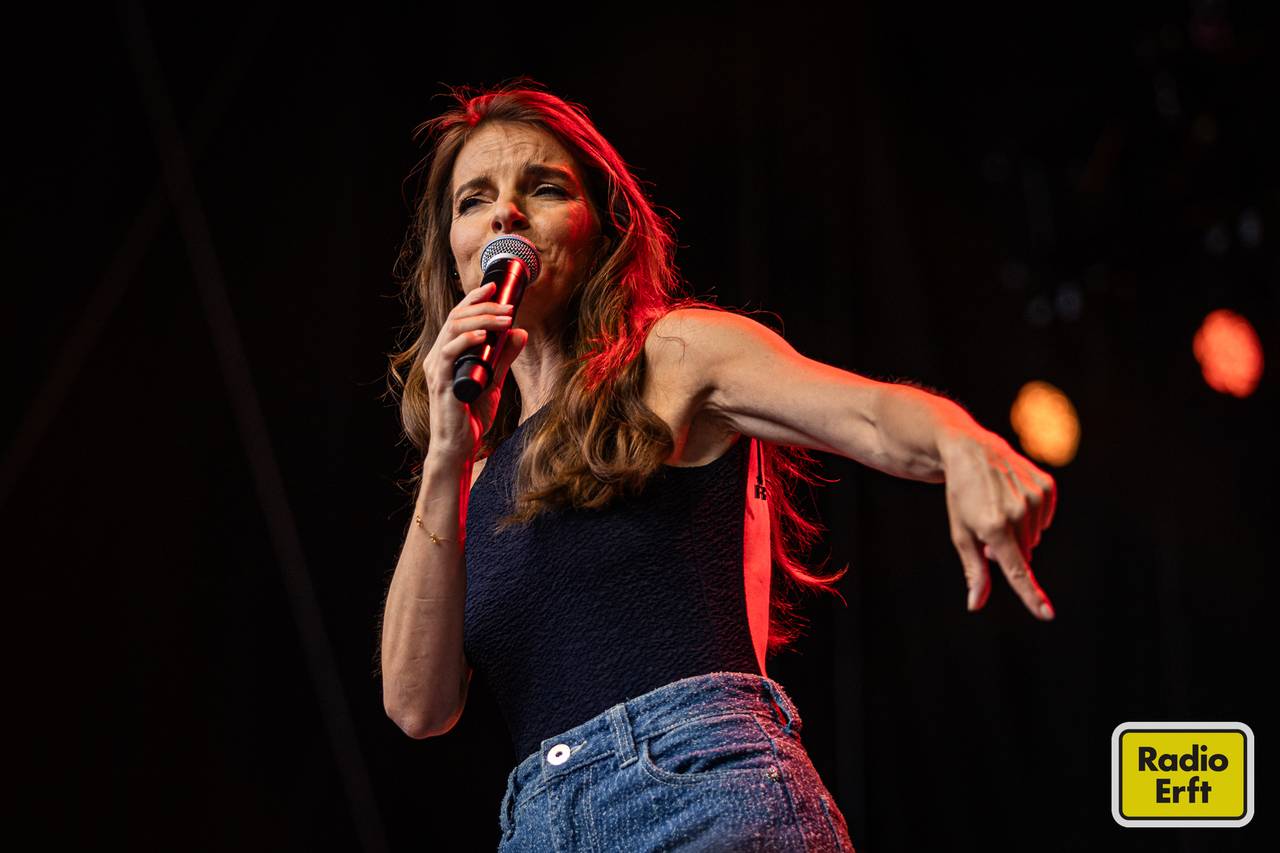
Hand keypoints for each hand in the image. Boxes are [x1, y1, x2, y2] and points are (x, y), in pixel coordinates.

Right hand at [421, 281, 527, 468]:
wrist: (459, 446)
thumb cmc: (472, 415)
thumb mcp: (494, 380)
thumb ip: (504, 357)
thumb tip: (521, 332)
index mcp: (448, 353)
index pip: (458, 316)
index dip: (475, 299)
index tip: (495, 286)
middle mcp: (438, 356)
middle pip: (456, 317)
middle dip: (484, 306)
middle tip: (508, 306)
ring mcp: (438, 368)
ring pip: (453, 329)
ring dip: (481, 319)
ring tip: (504, 318)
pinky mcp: (441, 382)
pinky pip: (449, 354)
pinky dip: (465, 341)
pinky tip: (482, 336)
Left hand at [938, 427, 1057, 619]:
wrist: (970, 450)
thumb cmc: (961, 497)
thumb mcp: (961, 534)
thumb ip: (975, 572)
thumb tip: (975, 605)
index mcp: (992, 527)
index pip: (1016, 570)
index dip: (1031, 595)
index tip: (1047, 614)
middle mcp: (1017, 513)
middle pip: (1023, 554)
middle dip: (1008, 549)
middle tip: (988, 525)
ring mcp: (1034, 497)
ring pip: (1034, 538)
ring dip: (1019, 532)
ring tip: (999, 507)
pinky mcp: (1046, 486)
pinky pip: (1045, 519)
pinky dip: (1031, 516)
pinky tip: (1014, 497)